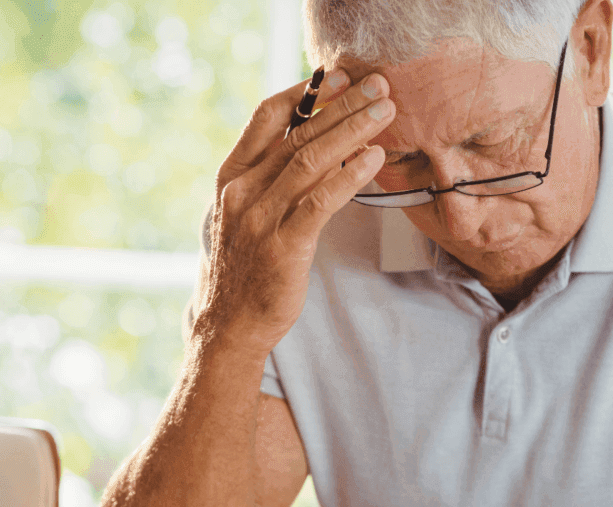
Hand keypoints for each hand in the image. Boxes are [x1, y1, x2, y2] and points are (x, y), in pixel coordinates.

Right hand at [195, 69, 395, 353]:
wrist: (227, 324)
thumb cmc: (243, 269)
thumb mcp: (244, 215)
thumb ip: (269, 180)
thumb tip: (313, 149)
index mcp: (231, 177)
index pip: (267, 118)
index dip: (304, 93)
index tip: (338, 77)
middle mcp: (243, 190)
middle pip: (298, 133)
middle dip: (342, 104)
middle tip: (377, 85)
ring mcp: (261, 217)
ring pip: (311, 160)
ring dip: (353, 130)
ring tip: (385, 112)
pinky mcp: (283, 246)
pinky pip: (320, 201)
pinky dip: (349, 175)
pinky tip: (373, 158)